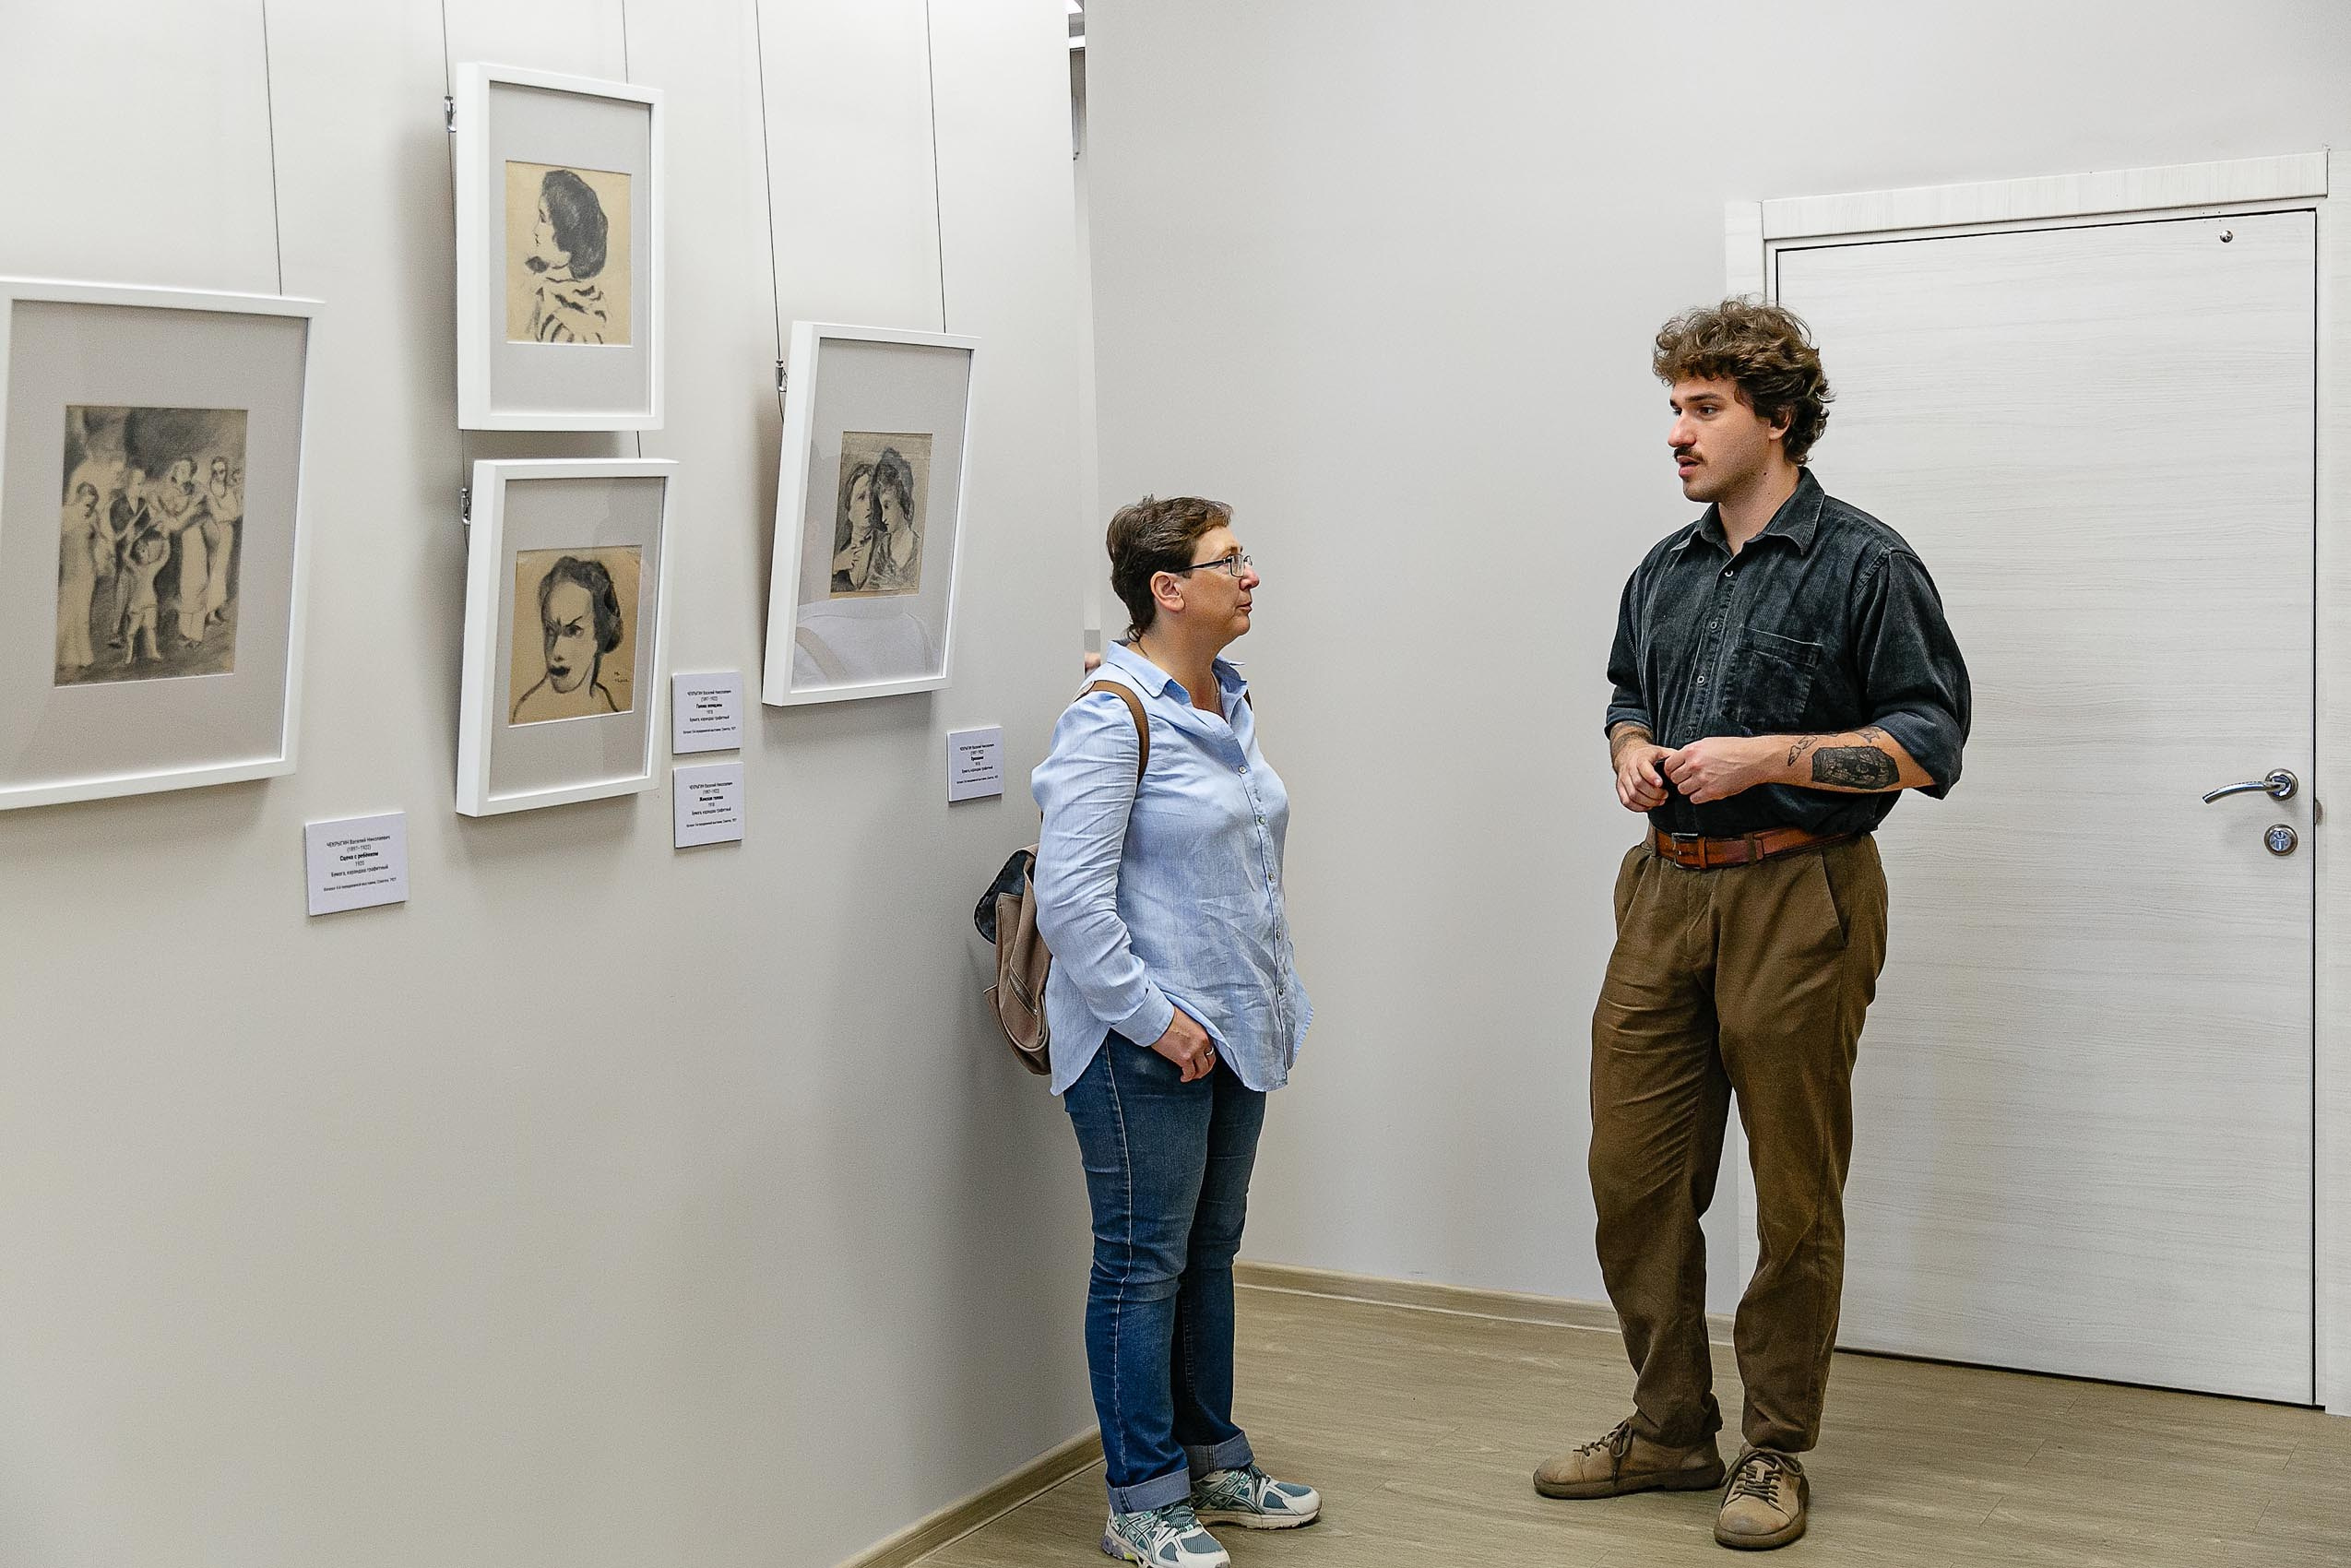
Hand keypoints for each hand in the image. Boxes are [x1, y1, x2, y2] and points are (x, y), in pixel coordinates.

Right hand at [1150, 1009, 1218, 1081]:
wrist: (1158, 1018)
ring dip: (1196, 1075)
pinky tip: (1183, 1078)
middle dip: (1204, 1069)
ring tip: (1190, 1076)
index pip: (1210, 1049)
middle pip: (1209, 1061)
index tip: (1201, 1061)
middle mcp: (1201, 1042)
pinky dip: (1187, 1077)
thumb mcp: (1187, 1021)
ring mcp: (1194, 1051)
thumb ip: (1192, 1032)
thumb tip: (1187, 1038)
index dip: (1206, 1058)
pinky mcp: (1184, 1058)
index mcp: (1203, 1032)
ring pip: (1202, 1070)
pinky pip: (1190, 1073)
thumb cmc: (1168, 1017)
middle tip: (1198, 1072)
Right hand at [1614, 740, 1673, 811]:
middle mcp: (1629, 769)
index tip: (1661, 784)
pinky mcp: (1620, 788)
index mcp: (1640, 759)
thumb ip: (1672, 757)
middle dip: (1653, 793)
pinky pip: (1626, 801)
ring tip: (1658, 802)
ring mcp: (1623, 779)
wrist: (1629, 754)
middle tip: (1665, 796)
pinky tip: (1647, 805)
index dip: (1651, 777)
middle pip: (1638, 784)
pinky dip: (1637, 807)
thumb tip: (1684, 765)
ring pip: (1632, 795)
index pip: (1643, 768)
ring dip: (1647, 802)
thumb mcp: (1660, 751)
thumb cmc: (1647, 755)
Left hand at [1662, 735, 1776, 803]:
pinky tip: (1706, 790)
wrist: (1753, 758)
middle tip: (1689, 778)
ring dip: (1689, 788)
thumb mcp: (1708, 743)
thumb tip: (1680, 760)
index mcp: (1692, 751)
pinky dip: (1699, 796)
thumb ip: (1692, 752)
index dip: (1671, 770)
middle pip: (1675, 779)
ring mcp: (1703, 779)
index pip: (1669, 765)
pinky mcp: (1712, 792)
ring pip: (1683, 790)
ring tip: (1700, 784)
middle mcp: (1694, 765)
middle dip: (1681, 779)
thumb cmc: (1734, 749)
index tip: (1676, 772)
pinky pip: (1695, 799)